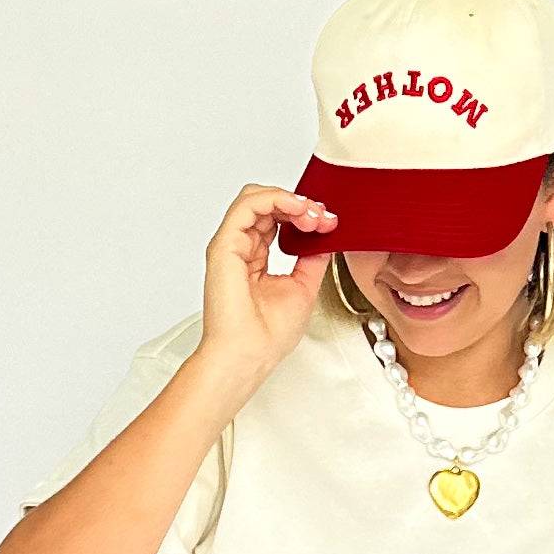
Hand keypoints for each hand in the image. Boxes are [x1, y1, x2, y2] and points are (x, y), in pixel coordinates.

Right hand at [196, 185, 336, 392]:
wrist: (248, 356)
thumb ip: (312, 258)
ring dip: (291, 199)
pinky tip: (298, 210)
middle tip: (323, 218)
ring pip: (256, 197)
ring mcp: (231, 245)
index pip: (277, 218)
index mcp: (255, 258)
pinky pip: (248, 204)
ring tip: (312, 215)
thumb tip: (325, 236)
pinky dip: (276, 198)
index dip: (304, 214)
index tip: (328, 224)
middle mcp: (241, 249)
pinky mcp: (225, 245)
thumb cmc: (267, 336)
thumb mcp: (304, 287)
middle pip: (267, 203)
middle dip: (301, 204)